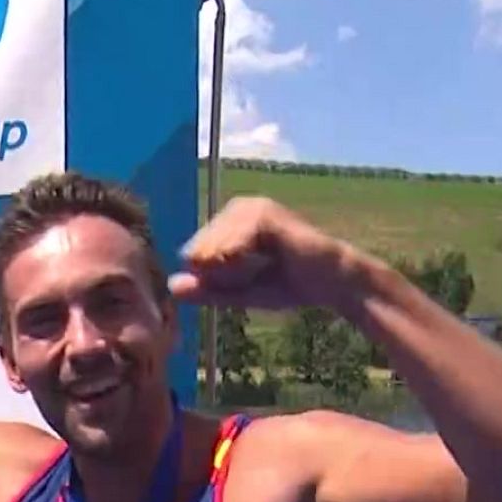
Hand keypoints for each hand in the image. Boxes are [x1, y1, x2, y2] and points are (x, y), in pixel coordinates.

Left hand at [169, 196, 364, 310]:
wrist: (329, 282)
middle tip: (258, 273)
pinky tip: (267, 261)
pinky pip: (229, 249)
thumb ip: (206, 290)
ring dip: (234, 272)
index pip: (192, 255)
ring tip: (265, 267)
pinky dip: (242, 264)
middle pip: (198, 253)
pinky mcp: (262, 214)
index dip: (213, 278)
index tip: (246, 279)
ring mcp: (249, 207)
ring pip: (212, 252)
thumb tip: (171, 286)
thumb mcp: (238, 294)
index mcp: (227, 223)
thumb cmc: (287, 285)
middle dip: (222, 276)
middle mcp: (235, 209)